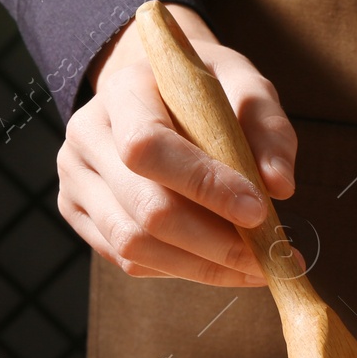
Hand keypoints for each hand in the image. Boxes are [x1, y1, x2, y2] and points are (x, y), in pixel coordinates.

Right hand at [57, 4, 298, 286]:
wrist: (158, 95)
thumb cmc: (206, 93)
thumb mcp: (246, 87)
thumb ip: (268, 130)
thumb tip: (280, 186)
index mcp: (123, 92)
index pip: (147, 146)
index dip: (203, 185)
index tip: (259, 211)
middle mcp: (88, 136)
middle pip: (145, 208)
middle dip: (216, 243)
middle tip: (270, 255)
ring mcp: (77, 180)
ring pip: (134, 246)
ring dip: (204, 267)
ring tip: (256, 267)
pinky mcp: (81, 215)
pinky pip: (130, 261)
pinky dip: (184, 270)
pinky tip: (222, 263)